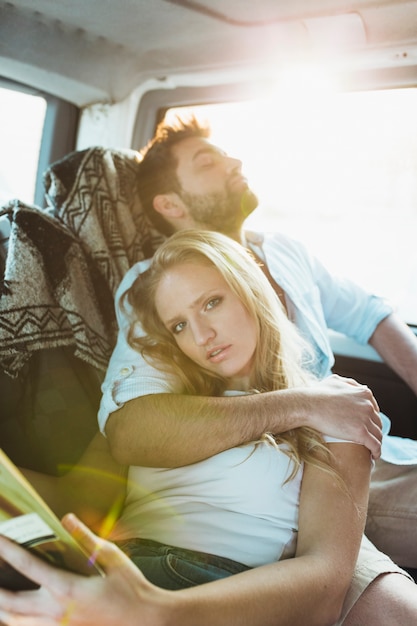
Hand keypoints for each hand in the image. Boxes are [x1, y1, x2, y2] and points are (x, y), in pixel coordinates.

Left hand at [0, 514, 167, 625]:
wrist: (145, 622)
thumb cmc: (131, 589)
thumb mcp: (112, 558)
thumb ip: (86, 538)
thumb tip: (66, 518)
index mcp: (67, 589)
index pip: (28, 566)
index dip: (7, 550)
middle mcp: (56, 612)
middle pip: (9, 603)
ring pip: (14, 622)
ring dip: (2, 606)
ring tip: (0, 589)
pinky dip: (16, 620)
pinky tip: (15, 611)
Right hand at [301, 375, 381, 458]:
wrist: (308, 405)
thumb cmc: (318, 394)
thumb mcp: (335, 381)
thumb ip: (349, 383)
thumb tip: (359, 387)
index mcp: (364, 393)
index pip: (374, 409)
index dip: (371, 419)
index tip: (367, 426)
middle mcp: (368, 405)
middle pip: (377, 422)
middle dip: (374, 431)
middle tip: (369, 439)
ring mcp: (365, 419)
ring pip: (378, 434)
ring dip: (377, 442)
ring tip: (372, 450)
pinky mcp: (361, 432)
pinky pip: (375, 445)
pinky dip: (377, 451)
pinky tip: (374, 456)